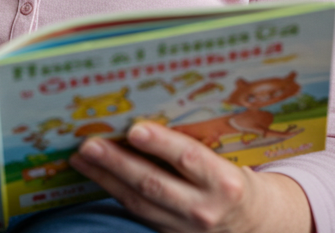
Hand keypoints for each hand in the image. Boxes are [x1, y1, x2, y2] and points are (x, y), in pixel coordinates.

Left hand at [68, 123, 312, 232]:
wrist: (254, 224)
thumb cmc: (235, 179)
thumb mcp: (228, 160)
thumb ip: (196, 144)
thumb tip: (150, 113)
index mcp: (224, 181)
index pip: (189, 159)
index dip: (161, 144)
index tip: (134, 129)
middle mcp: (204, 207)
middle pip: (153, 183)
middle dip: (117, 163)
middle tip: (89, 144)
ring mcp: (184, 227)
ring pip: (138, 201)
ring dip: (105, 178)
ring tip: (81, 158)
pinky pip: (137, 212)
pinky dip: (113, 193)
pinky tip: (96, 175)